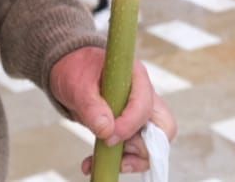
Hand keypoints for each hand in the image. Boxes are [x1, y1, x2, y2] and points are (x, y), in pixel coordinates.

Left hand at [48, 48, 175, 174]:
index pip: (146, 106)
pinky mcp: (131, 129)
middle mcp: (144, 97)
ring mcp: (140, 115)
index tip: (109, 137)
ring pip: (151, 146)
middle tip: (117, 153)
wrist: (70, 73)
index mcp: (136, 78)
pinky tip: (90, 163)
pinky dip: (115, 162)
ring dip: (126, 160)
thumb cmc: (77, 72)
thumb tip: (106, 130)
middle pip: (164, 129)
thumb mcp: (78, 86)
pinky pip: (133, 152)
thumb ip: (91, 106)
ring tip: (94, 161)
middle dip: (143, 148)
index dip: (130, 125)